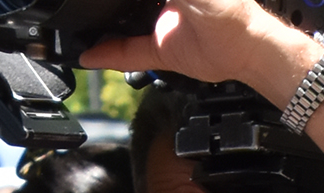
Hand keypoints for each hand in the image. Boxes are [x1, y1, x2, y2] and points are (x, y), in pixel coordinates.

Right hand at [74, 0, 315, 94]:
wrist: (248, 46)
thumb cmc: (226, 8)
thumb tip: (127, 0)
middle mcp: (160, 1)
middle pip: (123, 4)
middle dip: (101, 6)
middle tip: (80, 6)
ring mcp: (160, 25)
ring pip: (122, 26)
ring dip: (100, 29)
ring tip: (76, 28)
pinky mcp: (163, 51)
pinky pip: (130, 53)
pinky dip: (108, 56)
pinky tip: (88, 55)